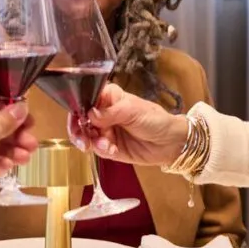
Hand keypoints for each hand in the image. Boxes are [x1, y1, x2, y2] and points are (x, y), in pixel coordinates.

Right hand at [66, 83, 188, 165]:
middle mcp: (103, 113)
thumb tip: (89, 114)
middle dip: (78, 130)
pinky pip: (96, 148)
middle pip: (79, 119)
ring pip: (84, 135)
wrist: (170, 143)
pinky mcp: (108, 147)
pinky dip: (101, 150)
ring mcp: (104, 130)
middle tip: (83, 140)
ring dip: (90, 142)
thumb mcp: (133, 111)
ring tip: (105, 146)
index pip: (85, 98)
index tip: (78, 118)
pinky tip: (112, 150)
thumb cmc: (155, 119)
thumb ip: (110, 112)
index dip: (78, 107)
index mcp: (108, 97)